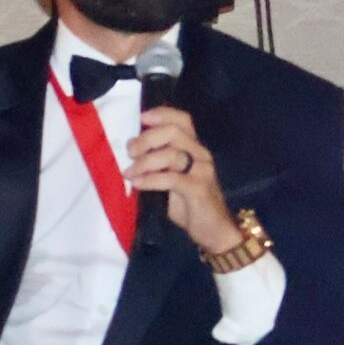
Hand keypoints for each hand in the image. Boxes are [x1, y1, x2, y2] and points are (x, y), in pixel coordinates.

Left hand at [126, 106, 242, 255]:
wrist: (214, 230)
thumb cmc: (191, 204)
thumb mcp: (174, 178)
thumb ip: (160, 163)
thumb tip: (133, 151)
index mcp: (195, 148)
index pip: (182, 120)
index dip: (162, 114)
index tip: (142, 118)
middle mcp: (200, 154)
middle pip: (173, 132)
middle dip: (147, 138)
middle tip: (131, 151)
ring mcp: (201, 170)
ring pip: (171, 154)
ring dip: (144, 162)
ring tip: (129, 172)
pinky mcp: (197, 188)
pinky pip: (170, 178)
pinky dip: (149, 179)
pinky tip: (137, 183)